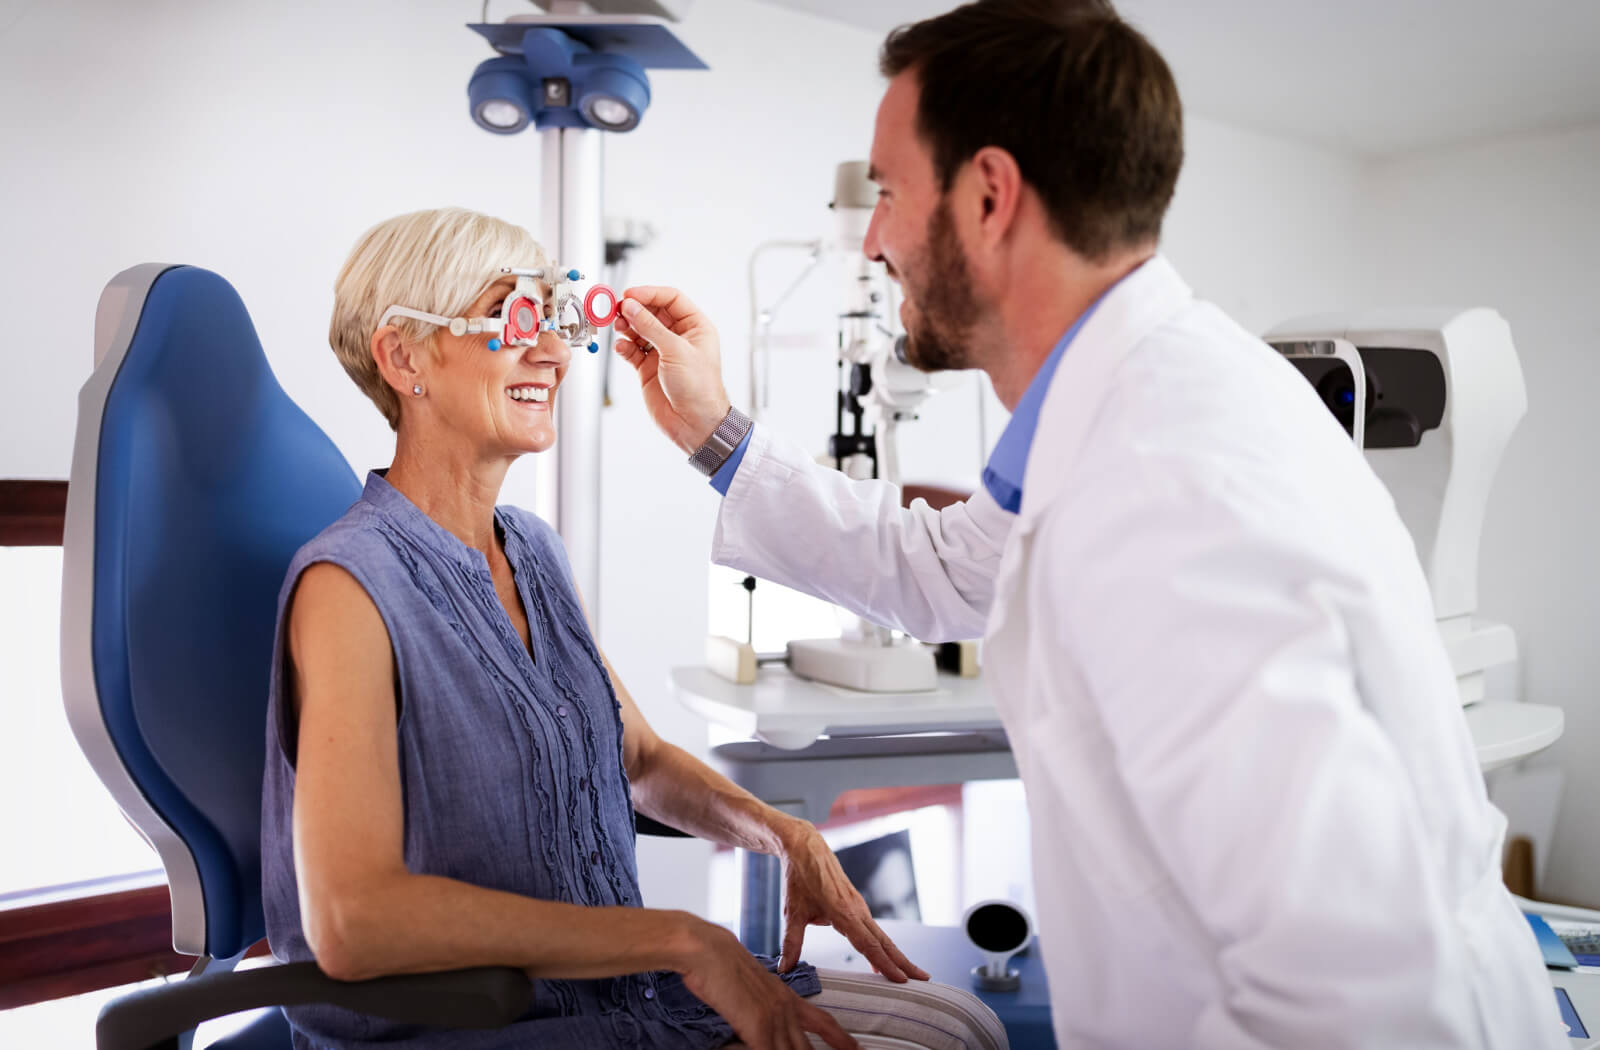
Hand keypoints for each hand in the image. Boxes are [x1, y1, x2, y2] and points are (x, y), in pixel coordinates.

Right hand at [614, 286, 732, 454]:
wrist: (694, 424)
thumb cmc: (700, 389)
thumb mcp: (676, 351)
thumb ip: (650, 327)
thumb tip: (630, 306)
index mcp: (695, 327)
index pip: (671, 299)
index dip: (650, 294)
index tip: (629, 295)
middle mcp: (679, 337)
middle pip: (652, 312)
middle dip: (634, 309)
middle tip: (617, 309)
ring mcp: (663, 352)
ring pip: (640, 330)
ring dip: (627, 326)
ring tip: (617, 326)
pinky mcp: (649, 367)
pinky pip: (632, 350)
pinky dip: (624, 346)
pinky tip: (621, 347)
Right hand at [677, 918, 858, 1049]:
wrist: (710, 951)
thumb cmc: (722, 965)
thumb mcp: (751, 986)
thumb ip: (761, 1005)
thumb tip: (759, 1021)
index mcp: (787, 996)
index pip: (823, 1022)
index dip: (841, 1038)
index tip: (855, 1048)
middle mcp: (785, 1008)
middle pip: (809, 1047)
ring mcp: (773, 1018)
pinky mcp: (758, 1027)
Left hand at [777, 823, 929, 982]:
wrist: (804, 847)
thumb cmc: (799, 877)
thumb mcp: (791, 912)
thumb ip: (791, 942)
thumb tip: (784, 968)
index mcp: (844, 913)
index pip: (869, 945)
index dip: (886, 964)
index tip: (902, 980)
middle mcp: (857, 910)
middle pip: (884, 942)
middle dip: (904, 962)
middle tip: (923, 979)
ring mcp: (858, 906)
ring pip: (881, 935)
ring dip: (896, 954)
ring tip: (910, 973)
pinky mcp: (855, 904)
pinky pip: (873, 928)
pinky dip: (883, 945)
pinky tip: (883, 957)